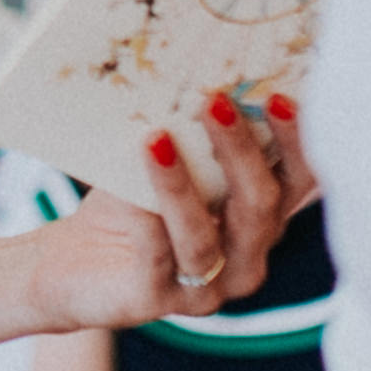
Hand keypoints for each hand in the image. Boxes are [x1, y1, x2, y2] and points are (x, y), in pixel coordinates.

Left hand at [24, 95, 311, 333]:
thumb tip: (200, 70)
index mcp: (261, 222)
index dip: (297, 143)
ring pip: (204, 236)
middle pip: (260, 207)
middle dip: (240, 152)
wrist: (72, 263)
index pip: (298, 183)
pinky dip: (145, 219)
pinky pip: (156, 255)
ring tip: (157, 138)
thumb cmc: (130, 203)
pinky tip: (129, 189)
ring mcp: (205, 290)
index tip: (279, 96)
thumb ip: (193, 132)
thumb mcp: (170, 162)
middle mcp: (245, 260)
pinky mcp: (156, 301)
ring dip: (181, 186)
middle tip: (214, 102)